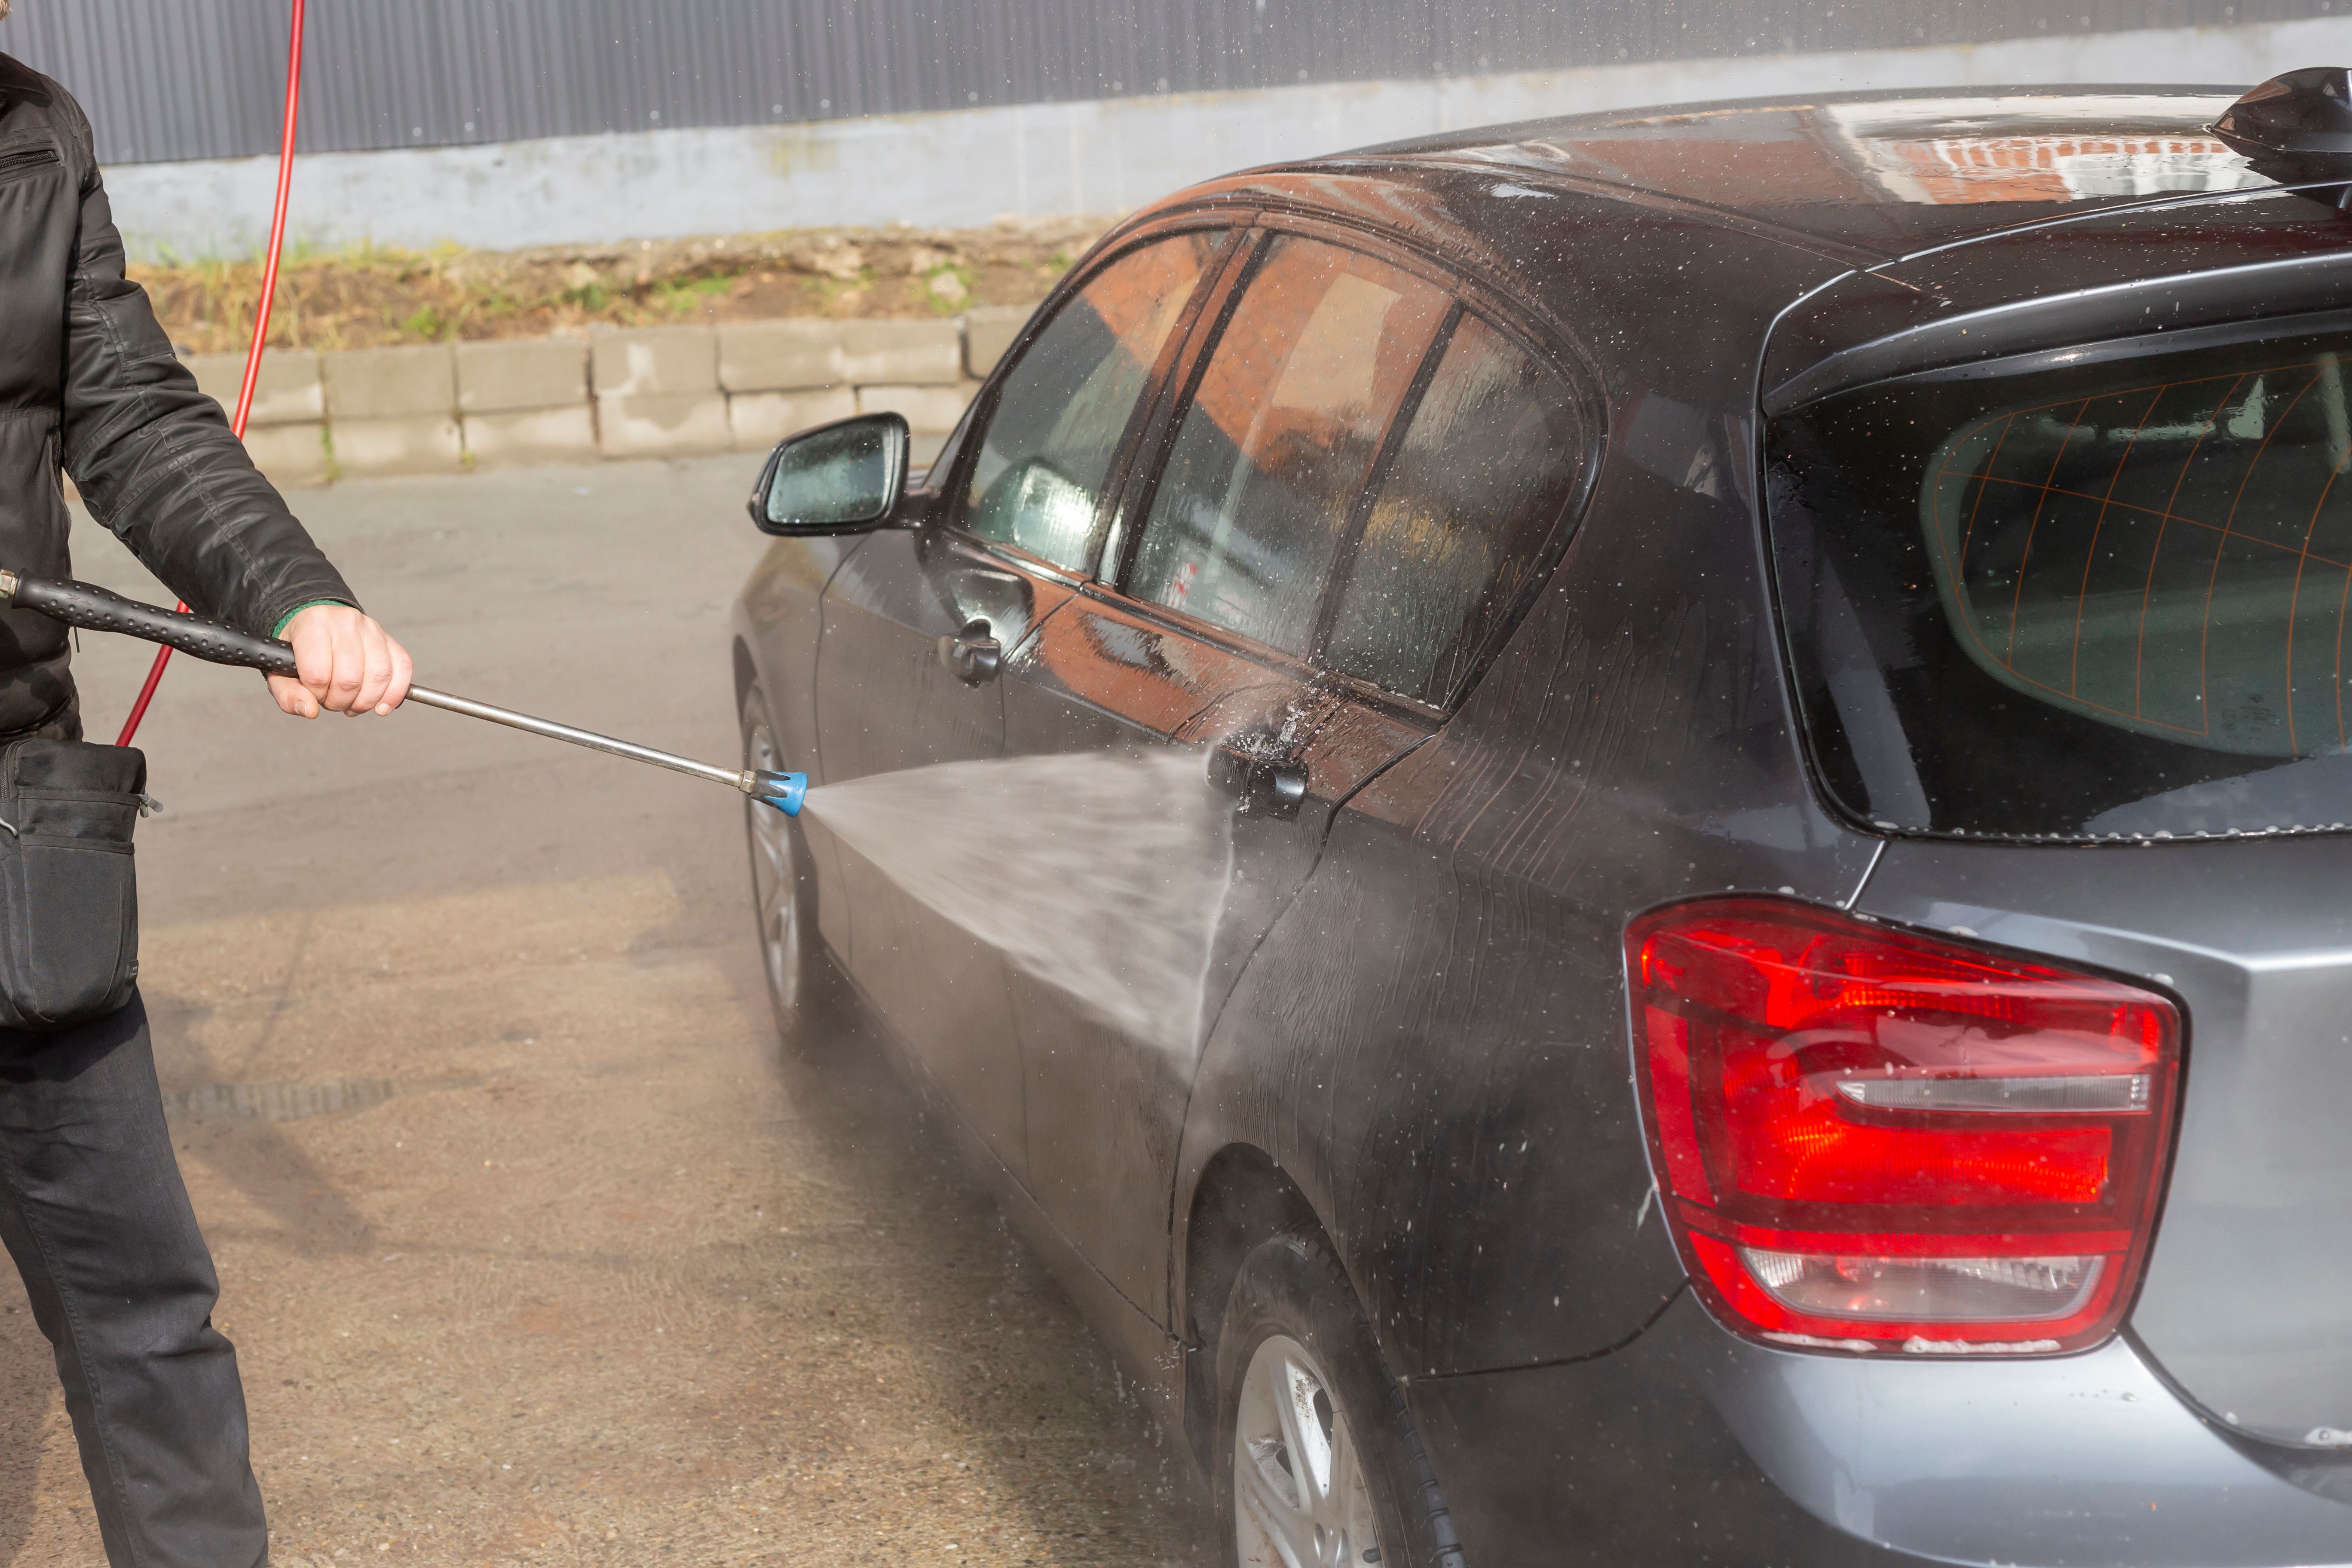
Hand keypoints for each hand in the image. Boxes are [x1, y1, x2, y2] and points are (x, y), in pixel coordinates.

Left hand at [267, 604, 413, 718]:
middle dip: (341, 701)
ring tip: (353, 703)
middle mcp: (345, 622)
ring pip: (380, 675)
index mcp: (313, 625)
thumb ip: (288, 695)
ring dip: (366, 701)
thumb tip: (310, 710)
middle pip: (350, 678)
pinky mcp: (389, 639)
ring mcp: (371, 629)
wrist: (316, 624)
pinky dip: (396, 692)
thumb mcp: (280, 672)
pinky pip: (403, 667)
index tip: (313, 693)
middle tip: (333, 700)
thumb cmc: (300, 650)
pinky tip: (382, 706)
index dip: (316, 694)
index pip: (319, 673)